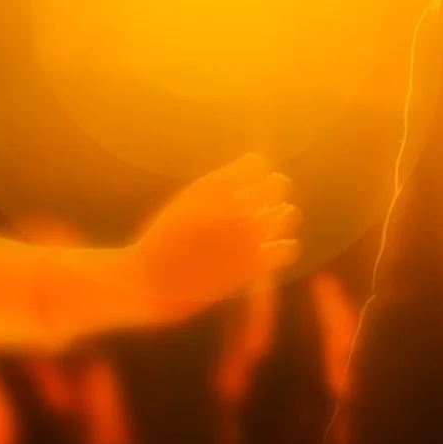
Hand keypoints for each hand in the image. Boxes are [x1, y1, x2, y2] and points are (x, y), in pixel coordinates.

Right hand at [124, 155, 297, 317]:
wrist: (154, 281)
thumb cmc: (167, 237)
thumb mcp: (187, 199)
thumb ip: (222, 181)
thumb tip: (257, 162)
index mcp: (216, 186)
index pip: (258, 164)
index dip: (258, 170)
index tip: (253, 180)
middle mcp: (234, 207)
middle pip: (278, 185)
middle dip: (275, 187)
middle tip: (268, 196)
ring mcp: (247, 236)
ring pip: (288, 215)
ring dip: (284, 214)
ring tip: (274, 219)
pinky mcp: (254, 265)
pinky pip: (288, 249)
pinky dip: (286, 246)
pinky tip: (276, 247)